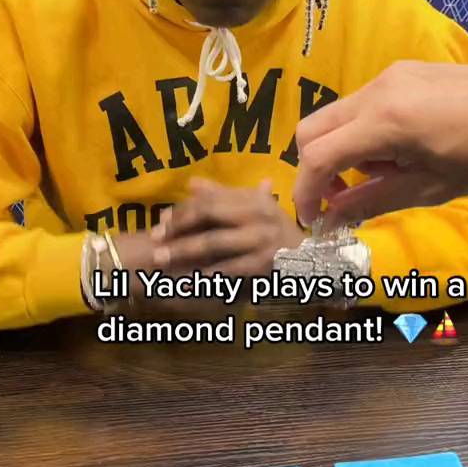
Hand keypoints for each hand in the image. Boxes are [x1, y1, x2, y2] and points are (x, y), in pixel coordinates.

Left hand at [150, 178, 302, 277]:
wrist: (313, 263)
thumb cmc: (278, 235)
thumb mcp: (256, 210)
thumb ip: (224, 197)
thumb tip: (191, 183)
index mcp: (254, 199)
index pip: (210, 198)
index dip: (183, 208)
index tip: (161, 221)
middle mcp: (259, 213)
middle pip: (208, 213)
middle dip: (178, 226)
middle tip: (154, 239)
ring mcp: (262, 239)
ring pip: (213, 242)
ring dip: (183, 251)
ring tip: (160, 259)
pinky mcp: (264, 263)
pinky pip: (227, 269)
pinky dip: (205, 276)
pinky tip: (187, 283)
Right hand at [293, 57, 467, 225]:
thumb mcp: (430, 188)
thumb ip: (373, 200)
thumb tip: (332, 215)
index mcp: (383, 122)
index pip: (318, 156)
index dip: (306, 191)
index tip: (311, 218)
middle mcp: (375, 91)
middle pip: (312, 129)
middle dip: (315, 168)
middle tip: (339, 198)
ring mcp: (387, 77)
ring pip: (336, 116)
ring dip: (342, 151)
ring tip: (384, 173)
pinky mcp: (400, 71)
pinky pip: (361, 105)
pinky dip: (362, 133)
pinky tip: (399, 149)